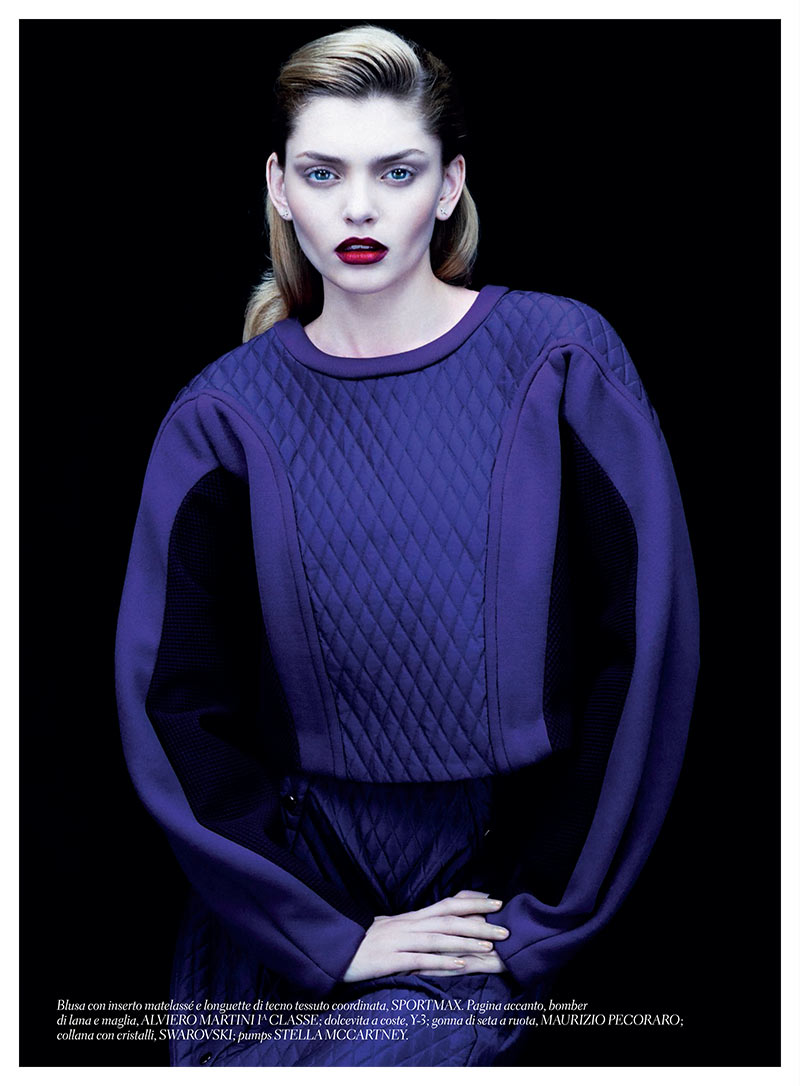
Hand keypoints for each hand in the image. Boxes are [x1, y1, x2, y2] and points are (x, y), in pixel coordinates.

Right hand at [342, 890, 509, 982]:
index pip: (447, 904)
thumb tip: (440, 923)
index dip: (472, 902)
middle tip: (505, 928)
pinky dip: (441, 961)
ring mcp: (399, 942)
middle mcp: (408, 925)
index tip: (496, 902)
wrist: (334, 950)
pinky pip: (418, 960)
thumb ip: (417, 926)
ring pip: (438, 939)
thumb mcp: (394, 929)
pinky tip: (459, 964)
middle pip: (448, 920)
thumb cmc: (366, 943)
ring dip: (466, 942)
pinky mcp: (389, 960)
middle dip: (479, 923)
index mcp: (411, 918)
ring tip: (489, 946)